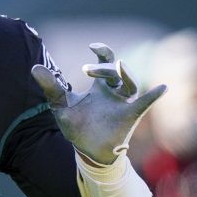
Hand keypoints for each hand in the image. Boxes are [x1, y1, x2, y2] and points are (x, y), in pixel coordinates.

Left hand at [32, 43, 166, 163]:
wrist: (87, 150)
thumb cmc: (77, 126)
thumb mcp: (60, 105)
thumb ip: (50, 86)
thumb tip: (35, 67)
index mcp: (99, 87)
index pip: (104, 62)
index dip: (102, 52)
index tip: (92, 47)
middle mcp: (113, 92)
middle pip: (114, 72)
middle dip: (103, 68)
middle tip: (87, 71)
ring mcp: (123, 104)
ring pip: (129, 85)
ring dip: (126, 75)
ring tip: (120, 66)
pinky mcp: (129, 116)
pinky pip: (144, 103)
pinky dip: (153, 96)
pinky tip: (161, 87)